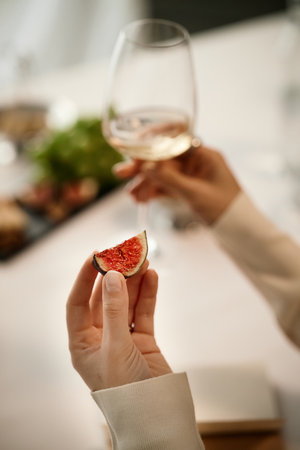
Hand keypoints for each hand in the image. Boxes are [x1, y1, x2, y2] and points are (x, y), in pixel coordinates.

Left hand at [66, 256, 170, 390]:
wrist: (155, 413)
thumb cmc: (125, 389)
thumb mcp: (115, 347)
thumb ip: (115, 310)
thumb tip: (112, 275)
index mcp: (82, 343)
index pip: (77, 303)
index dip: (84, 278)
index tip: (95, 255)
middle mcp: (100, 338)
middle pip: (104, 299)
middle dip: (114, 276)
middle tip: (123, 254)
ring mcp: (123, 337)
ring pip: (126, 302)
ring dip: (134, 282)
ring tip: (143, 260)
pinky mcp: (143, 339)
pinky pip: (144, 312)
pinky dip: (148, 294)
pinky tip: (152, 277)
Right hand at [114, 144, 240, 223]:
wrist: (241, 233)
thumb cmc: (226, 210)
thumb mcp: (195, 194)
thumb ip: (169, 179)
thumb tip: (144, 167)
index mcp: (204, 155)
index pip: (172, 142)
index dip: (150, 144)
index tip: (132, 149)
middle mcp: (197, 162)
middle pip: (163, 159)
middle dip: (142, 167)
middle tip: (120, 173)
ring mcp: (192, 177)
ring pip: (162, 175)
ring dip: (146, 183)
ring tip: (131, 196)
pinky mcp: (189, 191)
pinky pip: (167, 187)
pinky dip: (154, 193)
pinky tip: (140, 200)